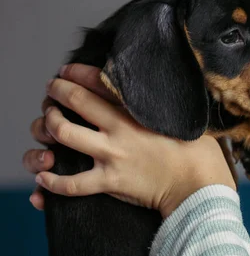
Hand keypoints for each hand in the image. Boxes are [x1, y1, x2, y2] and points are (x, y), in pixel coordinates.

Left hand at [23, 64, 234, 217]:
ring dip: (49, 126)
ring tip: (47, 125)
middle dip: (56, 92)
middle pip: (75, 101)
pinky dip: (51, 182)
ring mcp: (112, 155)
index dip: (76, 72)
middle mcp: (119, 129)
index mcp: (137, 111)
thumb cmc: (198, 152)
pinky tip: (44, 176)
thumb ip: (165, 108)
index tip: (66, 70)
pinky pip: (71, 184)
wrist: (198, 185)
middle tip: (52, 90)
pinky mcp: (110, 182)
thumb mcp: (184, 119)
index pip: (98, 82)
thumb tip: (162, 98)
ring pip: (64, 134)